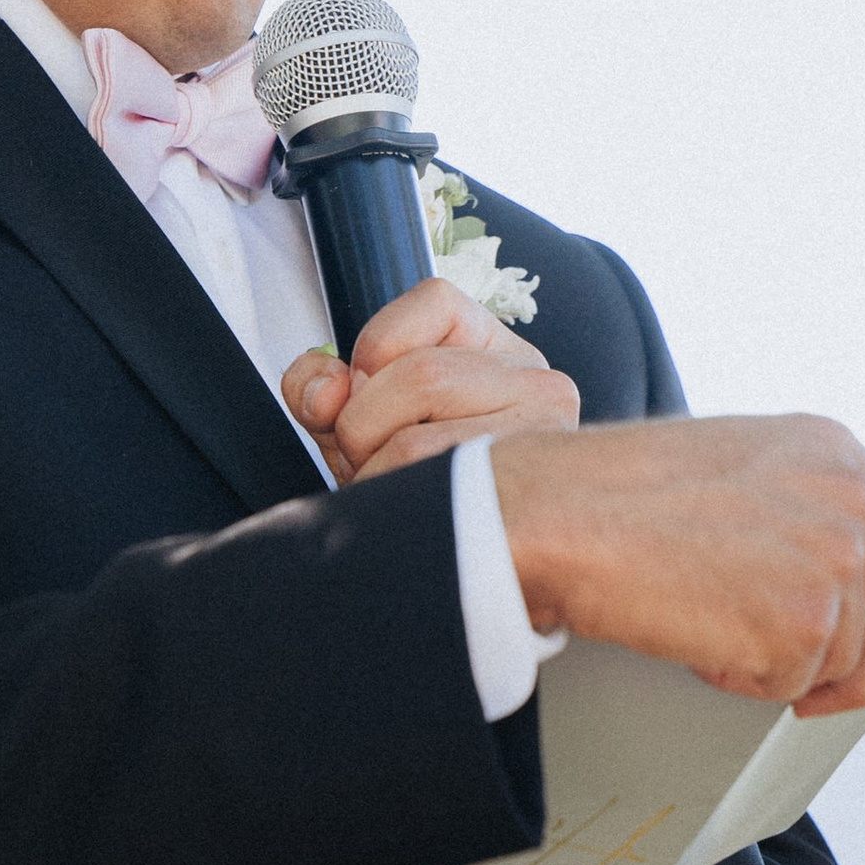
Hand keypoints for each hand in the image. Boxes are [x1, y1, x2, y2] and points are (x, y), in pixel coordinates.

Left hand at [282, 277, 581, 488]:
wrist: (465, 563)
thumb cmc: (411, 481)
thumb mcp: (356, 420)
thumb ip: (320, 391)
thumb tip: (326, 395)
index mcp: (494, 347)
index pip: (435, 301)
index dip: (376, 350)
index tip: (368, 391)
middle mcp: (536, 380)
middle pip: (421, 376)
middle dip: (363, 427)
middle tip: (371, 461)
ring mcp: (544, 437)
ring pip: (419, 440)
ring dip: (375, 476)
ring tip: (391, 491)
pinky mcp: (530, 496)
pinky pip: (431, 492)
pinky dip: (393, 505)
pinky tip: (409, 515)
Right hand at [488, 412, 864, 716]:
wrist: (561, 516)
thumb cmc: (617, 493)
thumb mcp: (737, 464)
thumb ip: (801, 503)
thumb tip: (831, 575)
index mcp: (836, 451)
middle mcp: (853, 497)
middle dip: (853, 662)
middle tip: (810, 689)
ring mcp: (837, 559)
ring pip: (850, 661)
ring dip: (785, 670)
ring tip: (714, 636)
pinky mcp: (806, 622)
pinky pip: (793, 686)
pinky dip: (744, 683)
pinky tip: (698, 643)